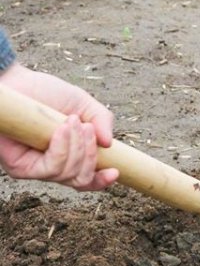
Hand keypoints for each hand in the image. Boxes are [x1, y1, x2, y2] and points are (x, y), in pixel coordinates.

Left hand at [0, 63, 118, 190]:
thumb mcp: (82, 102)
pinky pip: (51, 168)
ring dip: (77, 146)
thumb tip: (110, 144)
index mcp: (69, 154)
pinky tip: (61, 129)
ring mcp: (36, 169)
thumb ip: (101, 119)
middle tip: (87, 128)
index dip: (101, 181)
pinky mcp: (21, 168)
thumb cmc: (46, 92)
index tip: (115, 171)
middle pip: (80, 180)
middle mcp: (52, 166)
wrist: (17, 84)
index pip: (86, 179)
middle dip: (91, 155)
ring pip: (68, 174)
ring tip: (72, 121)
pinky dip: (62, 148)